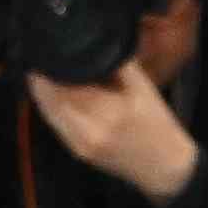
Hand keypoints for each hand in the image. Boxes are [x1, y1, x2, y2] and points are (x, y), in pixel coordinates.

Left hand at [29, 59, 196, 201]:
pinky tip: (57, 94)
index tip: (46, 50)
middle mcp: (86, 131)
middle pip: (49, 100)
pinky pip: (56, 124)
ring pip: (48, 112)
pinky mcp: (77, 151)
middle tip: (43, 58)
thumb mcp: (143, 87)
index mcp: (105, 112)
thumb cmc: (157, 124)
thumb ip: (117, 63)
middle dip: (42, 79)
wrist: (164, 167)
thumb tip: (92, 41)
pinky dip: (52, 107)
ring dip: (44, 93)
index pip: (61, 86)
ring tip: (45, 73)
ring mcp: (79, 145)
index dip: (48, 68)